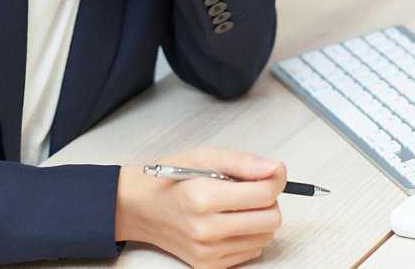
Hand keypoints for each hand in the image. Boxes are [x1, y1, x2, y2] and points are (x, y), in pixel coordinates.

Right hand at [115, 146, 285, 267]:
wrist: (138, 208)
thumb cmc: (168, 180)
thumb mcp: (202, 157)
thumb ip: (242, 162)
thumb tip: (274, 169)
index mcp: (202, 197)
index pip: (263, 194)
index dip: (275, 179)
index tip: (274, 172)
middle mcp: (205, 229)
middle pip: (270, 220)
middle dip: (269, 201)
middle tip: (253, 189)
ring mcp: (207, 252)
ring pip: (265, 237)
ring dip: (260, 219)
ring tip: (237, 205)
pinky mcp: (208, 266)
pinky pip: (250, 252)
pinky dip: (248, 235)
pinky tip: (230, 222)